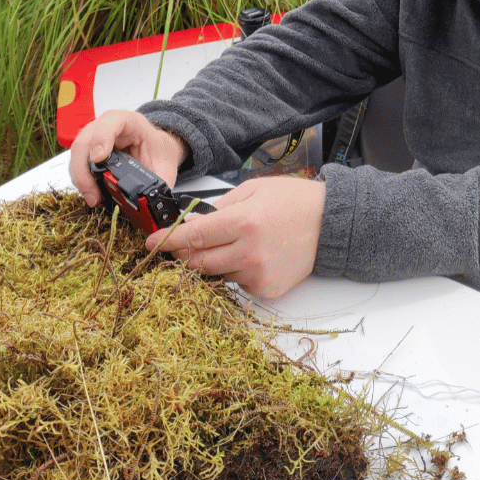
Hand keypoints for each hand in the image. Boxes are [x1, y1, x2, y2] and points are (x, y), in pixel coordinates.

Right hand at [69, 110, 189, 206]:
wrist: (157, 152)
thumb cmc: (159, 154)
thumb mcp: (165, 167)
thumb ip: (160, 184)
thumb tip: (151, 205)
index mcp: (131, 123)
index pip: (112, 120)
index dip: (102, 137)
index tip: (99, 159)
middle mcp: (108, 127)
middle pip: (85, 139)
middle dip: (84, 168)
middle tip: (93, 193)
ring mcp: (95, 138)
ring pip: (77, 152)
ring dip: (80, 177)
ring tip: (94, 198)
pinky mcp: (89, 151)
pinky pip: (77, 163)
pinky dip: (82, 180)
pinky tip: (92, 193)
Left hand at [145, 175, 326, 298]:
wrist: (329, 224)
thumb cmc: (292, 201)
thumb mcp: (253, 190)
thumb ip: (219, 208)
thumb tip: (192, 224)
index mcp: (243, 222)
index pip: (194, 237)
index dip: (168, 241)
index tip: (150, 243)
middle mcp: (249, 251)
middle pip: (199, 262)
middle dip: (183, 254)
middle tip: (178, 247)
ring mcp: (258, 274)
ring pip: (217, 274)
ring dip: (211, 262)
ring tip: (228, 244)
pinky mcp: (267, 289)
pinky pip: (238, 284)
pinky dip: (235, 271)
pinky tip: (250, 255)